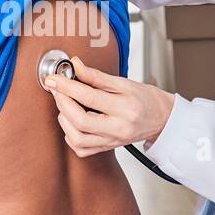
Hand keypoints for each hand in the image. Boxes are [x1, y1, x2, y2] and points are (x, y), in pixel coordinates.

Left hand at [42, 55, 176, 155]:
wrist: (160, 118)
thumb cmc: (144, 99)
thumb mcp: (123, 82)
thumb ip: (96, 76)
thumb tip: (75, 65)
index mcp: (125, 108)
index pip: (90, 97)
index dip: (67, 86)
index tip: (54, 78)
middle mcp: (118, 128)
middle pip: (80, 121)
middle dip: (62, 103)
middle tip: (57, 89)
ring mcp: (112, 141)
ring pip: (78, 139)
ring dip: (64, 120)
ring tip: (66, 105)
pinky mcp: (106, 148)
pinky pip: (81, 149)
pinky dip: (70, 135)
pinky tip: (72, 122)